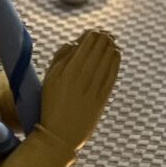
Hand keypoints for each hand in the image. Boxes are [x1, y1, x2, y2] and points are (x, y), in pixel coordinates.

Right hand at [37, 30, 119, 153]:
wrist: (60, 135)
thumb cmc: (51, 105)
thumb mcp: (49, 79)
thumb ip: (60, 58)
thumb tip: (74, 42)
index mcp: (69, 70)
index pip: (87, 43)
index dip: (92, 34)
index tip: (92, 32)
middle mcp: (84, 77)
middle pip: (100, 49)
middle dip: (103, 38)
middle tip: (104, 34)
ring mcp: (95, 88)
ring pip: (109, 59)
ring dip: (111, 46)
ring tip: (111, 41)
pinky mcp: (104, 97)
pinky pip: (113, 73)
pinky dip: (116, 61)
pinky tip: (116, 54)